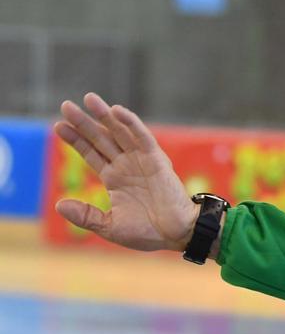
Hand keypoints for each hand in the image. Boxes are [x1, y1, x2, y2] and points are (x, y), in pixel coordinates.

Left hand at [53, 93, 198, 251]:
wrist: (177, 234)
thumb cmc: (148, 233)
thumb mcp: (110, 227)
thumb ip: (85, 215)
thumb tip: (58, 205)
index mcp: (115, 179)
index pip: (91, 153)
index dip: (76, 140)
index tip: (58, 126)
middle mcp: (126, 165)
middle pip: (101, 138)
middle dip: (84, 122)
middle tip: (66, 106)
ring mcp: (141, 160)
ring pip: (119, 133)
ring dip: (105, 116)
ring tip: (88, 99)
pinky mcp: (157, 159)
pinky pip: (142, 137)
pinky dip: (131, 123)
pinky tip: (117, 111)